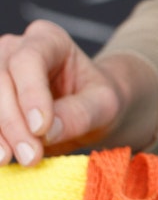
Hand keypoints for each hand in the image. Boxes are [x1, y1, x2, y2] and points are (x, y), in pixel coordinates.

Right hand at [0, 21, 128, 164]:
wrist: (87, 109)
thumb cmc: (97, 99)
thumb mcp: (105, 104)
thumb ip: (79, 113)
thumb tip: (44, 132)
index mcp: (48, 39)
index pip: (29, 60)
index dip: (30, 94)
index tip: (40, 128)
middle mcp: (14, 49)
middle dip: (11, 122)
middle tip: (30, 156)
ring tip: (8, 160)